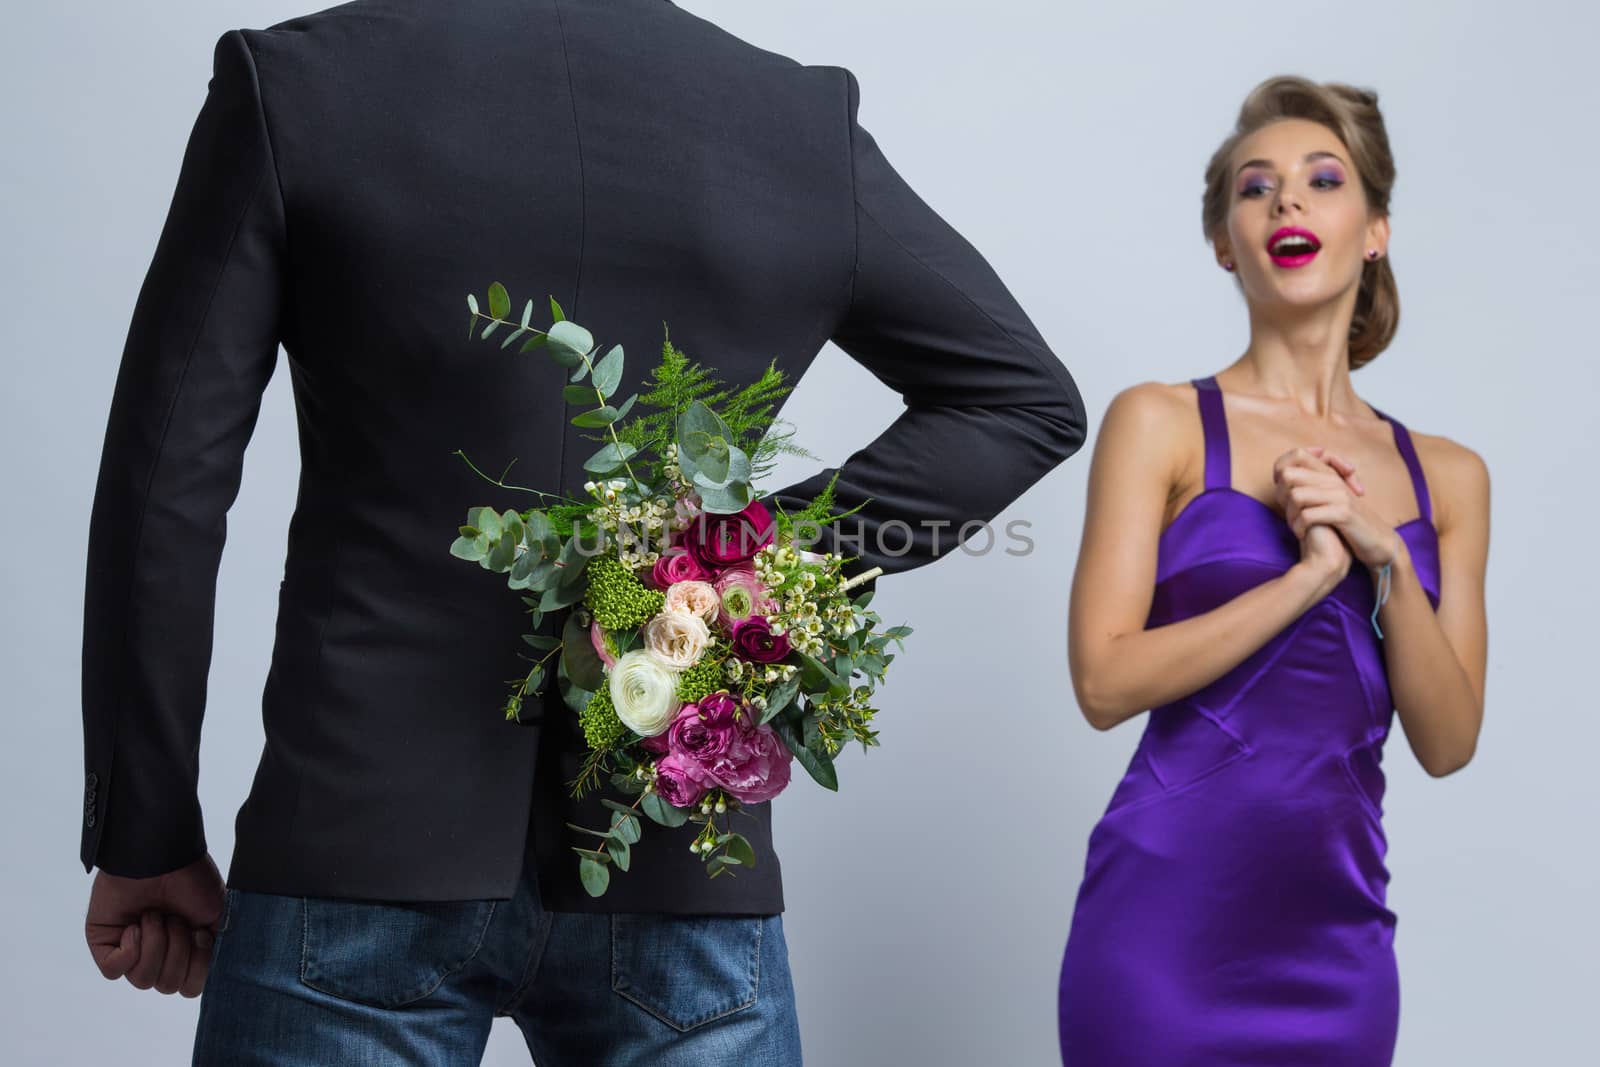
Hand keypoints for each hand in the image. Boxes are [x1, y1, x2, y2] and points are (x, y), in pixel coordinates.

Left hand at [86, 851, 224, 996]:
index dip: (197, 967)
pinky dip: (129, 950)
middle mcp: (158, 954)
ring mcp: (130, 950)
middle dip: (176, 950)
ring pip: (142, 979)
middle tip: (176, 918)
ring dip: (155, 943)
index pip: (189, 987)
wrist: (163, 856)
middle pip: (167, 985)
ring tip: (155, 915)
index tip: (201, 934)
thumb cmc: (192, 880)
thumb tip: (218, 977)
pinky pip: (114, 970)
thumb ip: (219, 952)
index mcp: (185, 951)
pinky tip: (135, 926)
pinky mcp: (104, 944)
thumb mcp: (219, 918)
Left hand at [1272, 446, 1401, 569]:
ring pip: (1296, 496)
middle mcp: (1334, 480)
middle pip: (1288, 474)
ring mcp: (1339, 495)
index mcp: (1329, 474)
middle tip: (1289, 513)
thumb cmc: (1348, 523)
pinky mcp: (1343, 514)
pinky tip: (1303, 534)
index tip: (1284, 490)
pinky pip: (1308, 516)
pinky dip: (1299, 527)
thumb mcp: (1329, 499)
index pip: (1297, 454)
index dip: (1281, 469)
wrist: (1377, 542)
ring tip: (1296, 526)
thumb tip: (1279, 477)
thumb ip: (1310, 486)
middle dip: (1281, 496)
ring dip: (1290, 515)